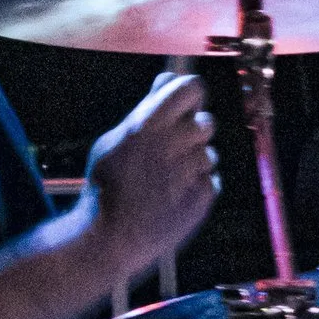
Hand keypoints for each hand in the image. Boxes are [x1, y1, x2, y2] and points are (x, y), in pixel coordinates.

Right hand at [85, 72, 219, 274]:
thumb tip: (167, 80)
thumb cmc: (107, 186)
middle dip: (192, 132)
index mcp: (148, 125)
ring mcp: (190, 172)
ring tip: (166, 179)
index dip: (190, 94)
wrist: (108, 238)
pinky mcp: (203, 197)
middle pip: (206, 122)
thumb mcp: (114, 140)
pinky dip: (197, 186)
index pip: (191, 88)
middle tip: (173, 148)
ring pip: (209, 154)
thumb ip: (146, 108)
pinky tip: (173, 196)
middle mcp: (173, 144)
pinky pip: (211, 180)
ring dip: (193, 162)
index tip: (185, 102)